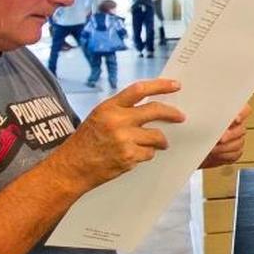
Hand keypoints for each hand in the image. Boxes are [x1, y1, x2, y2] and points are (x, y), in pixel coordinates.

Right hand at [51, 79, 185, 189]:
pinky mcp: (128, 157)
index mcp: (109, 107)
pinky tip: (133, 155)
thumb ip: (122, 111)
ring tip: (155, 144)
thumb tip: (151, 109)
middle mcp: (117, 121)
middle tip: (181, 117)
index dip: (160, 85)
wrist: (72, 168)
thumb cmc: (85, 142)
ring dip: (159, 141)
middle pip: (154, 111)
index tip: (175, 85)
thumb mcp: (99, 118)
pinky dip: (146, 154)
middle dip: (172, 113)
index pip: (139, 90)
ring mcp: (124, 140)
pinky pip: (149, 153)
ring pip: (156, 136)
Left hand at [200, 104, 252, 168]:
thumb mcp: (198, 117)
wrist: (191, 146)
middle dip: (230, 134)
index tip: (235, 119)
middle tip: (220, 138)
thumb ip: (203, 114)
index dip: (242, 113)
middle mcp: (236, 126)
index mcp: (230, 113)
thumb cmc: (195, 129)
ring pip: (238, 143)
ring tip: (213, 149)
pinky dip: (225, 155)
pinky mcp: (234, 152)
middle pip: (241, 129)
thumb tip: (197, 114)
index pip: (245, 110)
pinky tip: (215, 154)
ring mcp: (237, 139)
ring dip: (225, 147)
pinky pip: (235, 154)